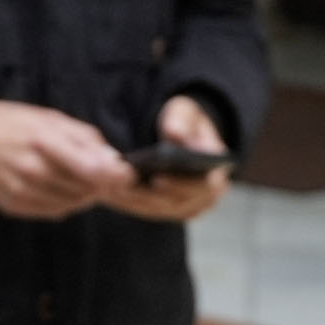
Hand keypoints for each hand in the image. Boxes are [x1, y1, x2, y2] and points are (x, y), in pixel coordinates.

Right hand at [0, 97, 134, 220]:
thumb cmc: (8, 122)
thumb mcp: (47, 117)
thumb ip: (83, 138)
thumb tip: (114, 160)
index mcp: (44, 141)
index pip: (93, 170)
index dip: (117, 177)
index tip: (127, 174)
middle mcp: (33, 169)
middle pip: (86, 190)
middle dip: (102, 185)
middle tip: (104, 175)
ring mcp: (22, 191)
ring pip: (72, 204)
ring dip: (84, 195)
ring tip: (80, 178)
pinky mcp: (14, 206)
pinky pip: (54, 212)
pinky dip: (65, 203)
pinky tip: (59, 187)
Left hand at [100, 95, 231, 224]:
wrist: (180, 138)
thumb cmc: (184, 123)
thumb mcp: (185, 113)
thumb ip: (181, 120)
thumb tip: (175, 134)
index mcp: (217, 172)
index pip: (204, 186)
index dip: (181, 184)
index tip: (157, 178)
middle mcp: (205, 197)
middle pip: (176, 203)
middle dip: (148, 195)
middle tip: (123, 186)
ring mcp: (186, 208)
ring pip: (157, 210)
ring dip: (133, 200)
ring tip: (110, 188)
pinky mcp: (165, 211)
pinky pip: (145, 210)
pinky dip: (127, 202)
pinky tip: (108, 192)